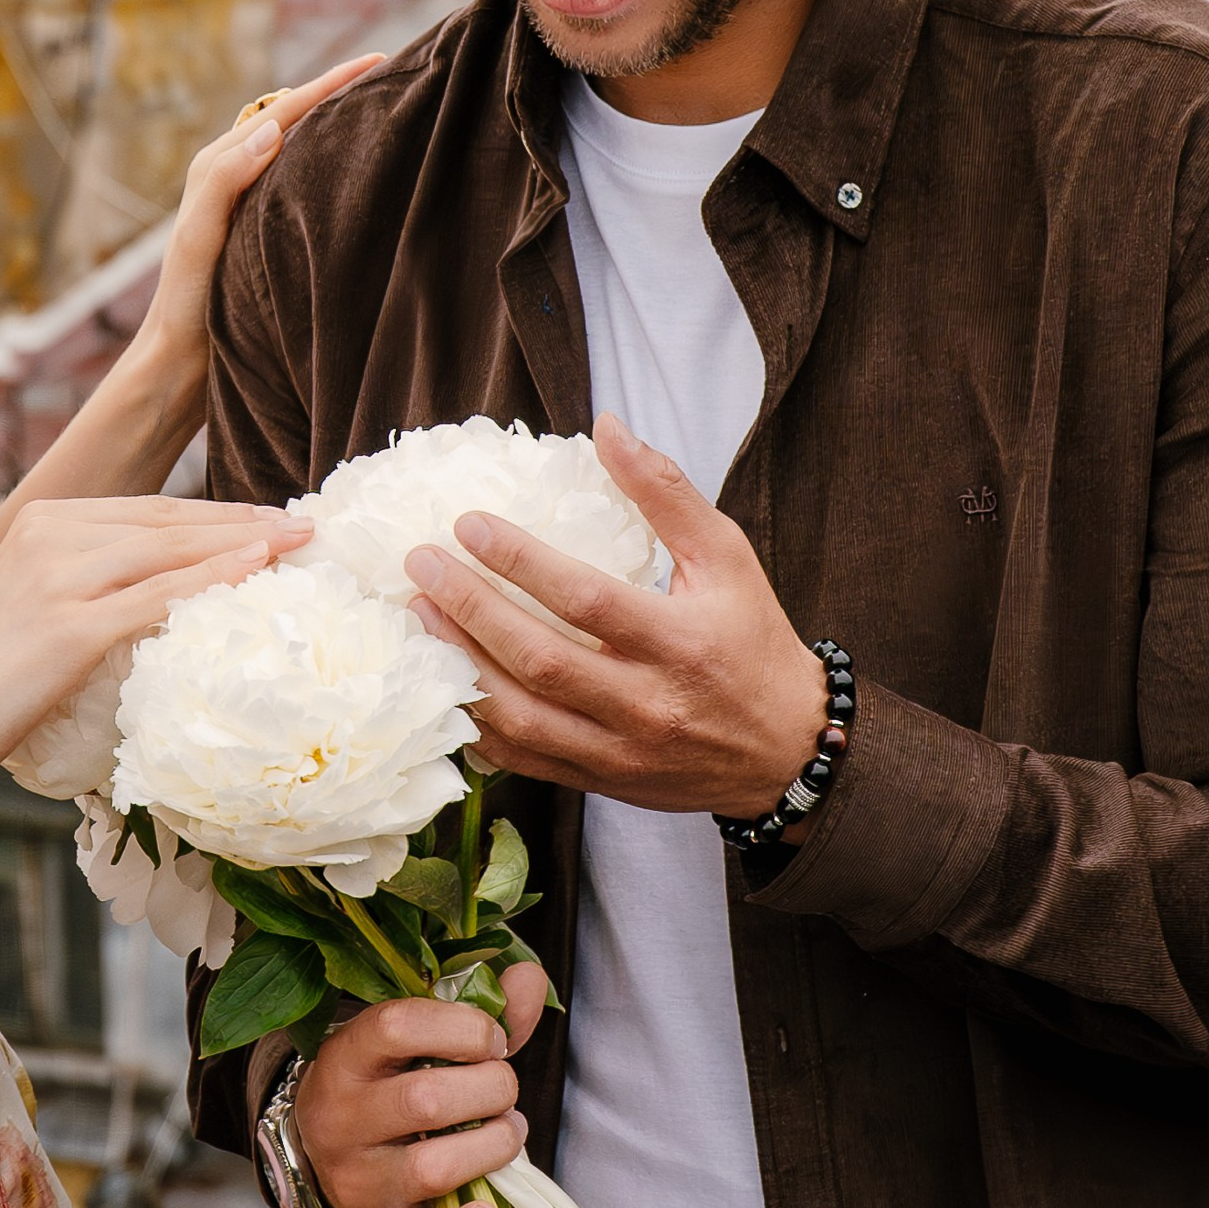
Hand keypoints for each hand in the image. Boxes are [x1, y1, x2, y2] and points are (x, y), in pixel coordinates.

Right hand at [0, 495, 309, 794]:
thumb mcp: (36, 605)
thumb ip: (90, 580)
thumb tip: (165, 585)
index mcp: (43, 521)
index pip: (150, 510)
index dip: (216, 514)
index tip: (269, 521)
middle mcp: (51, 536)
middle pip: (168, 522)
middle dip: (243, 522)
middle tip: (304, 526)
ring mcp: (59, 579)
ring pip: (171, 551)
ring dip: (243, 544)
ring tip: (297, 544)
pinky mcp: (69, 627)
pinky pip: (157, 597)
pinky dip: (212, 579)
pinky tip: (255, 571)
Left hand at [130, 59, 383, 396]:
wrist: (179, 360)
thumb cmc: (187, 301)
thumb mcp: (199, 236)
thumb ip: (227, 179)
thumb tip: (275, 128)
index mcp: (218, 165)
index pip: (284, 111)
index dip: (331, 84)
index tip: (379, 61)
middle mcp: (235, 175)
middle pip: (294, 119)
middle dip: (339, 94)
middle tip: (394, 76)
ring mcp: (252, 203)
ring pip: (301, 148)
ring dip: (337, 126)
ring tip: (385, 110)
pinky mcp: (264, 231)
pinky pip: (304, 182)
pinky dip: (331, 166)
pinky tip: (359, 173)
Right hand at [294, 960, 550, 1207]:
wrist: (322, 1143)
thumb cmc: (386, 1079)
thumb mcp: (416, 1037)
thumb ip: (477, 1011)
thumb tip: (530, 978)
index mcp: (345, 1055)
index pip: (399, 1026)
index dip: (464, 1028)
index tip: (491, 1040)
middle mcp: (340, 1118)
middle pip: (425, 1101)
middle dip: (492, 1090)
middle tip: (503, 1090)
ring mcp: (355, 1179)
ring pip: (431, 1170)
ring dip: (493, 1149)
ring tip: (506, 1135)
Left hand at [404, 414, 826, 817]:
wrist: (788, 750)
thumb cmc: (751, 641)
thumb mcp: (725, 558)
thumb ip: (664, 492)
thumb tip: (606, 426)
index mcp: (681, 643)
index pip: (586, 600)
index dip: (521, 562)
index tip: (467, 525)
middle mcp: (649, 704)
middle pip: (541, 660)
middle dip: (471, 610)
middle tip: (422, 566)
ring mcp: (621, 752)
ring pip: (522, 718)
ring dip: (461, 666)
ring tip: (420, 617)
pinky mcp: (602, 781)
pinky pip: (524, 761)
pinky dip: (478, 726)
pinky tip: (446, 683)